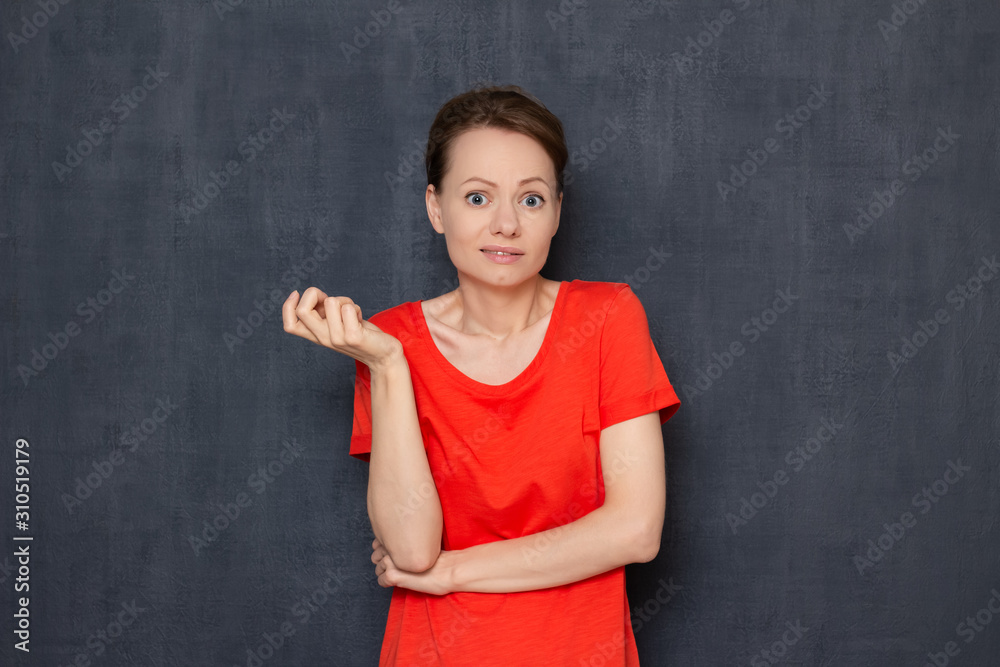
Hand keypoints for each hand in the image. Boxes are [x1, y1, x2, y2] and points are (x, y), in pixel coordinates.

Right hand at [282, 287, 402, 369]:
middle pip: (303, 310)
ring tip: (353, 314)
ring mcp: (337, 339)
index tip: (297, 293)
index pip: (289, 324)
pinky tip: (361, 320)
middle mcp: (323, 338)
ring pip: (331, 302)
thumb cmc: (361, 333)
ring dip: (345, 300)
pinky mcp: (353, 337)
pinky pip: (349, 308)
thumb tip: (314, 295)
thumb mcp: (337, 324)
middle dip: (314, 294)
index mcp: (317, 335)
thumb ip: (324, 313)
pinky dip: (357, 308)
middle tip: (331, 300)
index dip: (287, 306)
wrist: (384, 355)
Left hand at [371, 537, 453, 595]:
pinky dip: (386, 584)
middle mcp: (393, 548)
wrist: (447, 570)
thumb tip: (399, 547)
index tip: (394, 556)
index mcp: (400, 538)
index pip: (380, 543)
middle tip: (397, 568)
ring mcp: (391, 562)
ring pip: (378, 569)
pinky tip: (398, 582)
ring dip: (385, 573)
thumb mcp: (422, 546)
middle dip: (384, 562)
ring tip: (399, 575)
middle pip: (376, 556)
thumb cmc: (440, 559)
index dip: (386, 551)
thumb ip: (408, 544)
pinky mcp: (392, 575)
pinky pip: (381, 581)